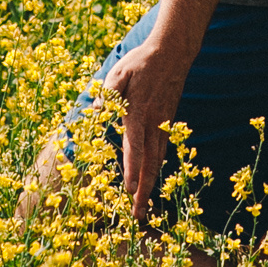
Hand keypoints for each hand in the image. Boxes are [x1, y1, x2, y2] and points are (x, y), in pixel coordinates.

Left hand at [103, 41, 186, 221]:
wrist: (173, 52)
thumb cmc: (142, 62)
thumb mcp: (118, 72)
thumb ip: (107, 93)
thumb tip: (94, 112)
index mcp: (138, 113)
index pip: (135, 147)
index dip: (131, 170)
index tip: (128, 191)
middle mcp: (153, 123)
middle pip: (150, 163)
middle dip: (143, 190)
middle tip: (139, 215)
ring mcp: (164, 123)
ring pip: (159, 159)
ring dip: (151, 183)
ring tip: (145, 204)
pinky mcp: (169, 121)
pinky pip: (163, 149)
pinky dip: (157, 167)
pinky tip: (152, 177)